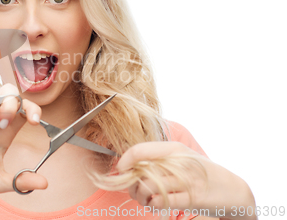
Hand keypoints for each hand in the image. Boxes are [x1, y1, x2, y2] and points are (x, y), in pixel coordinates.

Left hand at [117, 142, 255, 219]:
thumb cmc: (201, 174)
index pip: (139, 150)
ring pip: (147, 187)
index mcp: (174, 148)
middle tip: (135, 192)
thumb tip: (129, 165)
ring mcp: (186, 180)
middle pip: (140, 172)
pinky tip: (157, 206)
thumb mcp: (181, 159)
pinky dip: (153, 206)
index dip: (124, 161)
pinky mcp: (193, 198)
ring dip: (140, 197)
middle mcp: (179, 161)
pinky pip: (162, 201)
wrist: (234, 191)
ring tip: (145, 200)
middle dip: (131, 185)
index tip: (121, 170)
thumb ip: (158, 158)